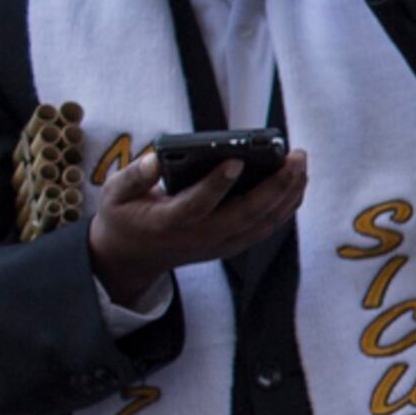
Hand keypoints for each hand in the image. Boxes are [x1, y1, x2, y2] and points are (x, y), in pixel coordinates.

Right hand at [85, 148, 309, 309]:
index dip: (217, 184)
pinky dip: (286, 206)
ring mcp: (220, 244)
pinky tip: (297, 183)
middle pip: (247, 214)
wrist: (132, 258)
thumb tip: (156, 159)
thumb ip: (134, 176)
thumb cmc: (125, 218)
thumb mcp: (114, 195)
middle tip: (295, 156)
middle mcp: (200, 236)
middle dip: (276, 185)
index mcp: (168, 222)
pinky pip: (266, 227)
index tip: (236, 161)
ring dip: (288, 193)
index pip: (197, 204)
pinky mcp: (232, 245)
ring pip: (264, 222)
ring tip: (301, 163)